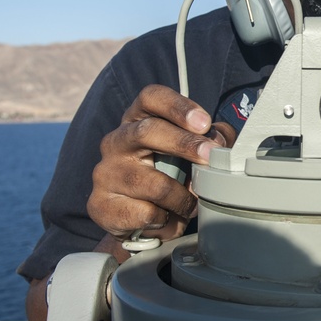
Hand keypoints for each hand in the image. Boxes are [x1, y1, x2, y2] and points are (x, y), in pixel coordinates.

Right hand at [87, 84, 235, 240]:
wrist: (140, 223)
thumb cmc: (170, 178)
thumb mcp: (192, 154)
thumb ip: (211, 140)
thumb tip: (220, 140)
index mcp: (138, 120)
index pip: (151, 97)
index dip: (178, 106)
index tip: (203, 123)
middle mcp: (116, 141)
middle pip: (148, 131)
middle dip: (185, 144)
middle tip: (210, 157)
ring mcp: (105, 173)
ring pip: (154, 183)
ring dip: (181, 198)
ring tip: (189, 205)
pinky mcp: (100, 205)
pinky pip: (144, 213)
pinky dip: (163, 219)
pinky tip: (162, 217)